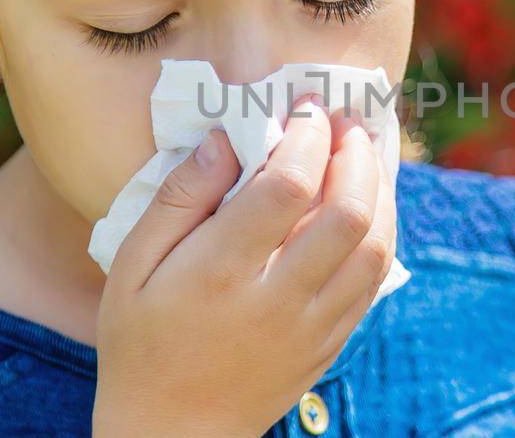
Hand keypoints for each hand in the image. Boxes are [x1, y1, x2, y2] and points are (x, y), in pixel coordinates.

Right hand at [92, 95, 396, 435]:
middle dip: (354, 155)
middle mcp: (276, 299)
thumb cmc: (142, 338)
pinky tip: (370, 201)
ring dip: (379, 188)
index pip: (286, 188)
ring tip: (364, 153)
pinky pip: (375, 279)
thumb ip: (179, 197)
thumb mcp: (132, 265)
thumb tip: (225, 138)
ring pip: (374, 246)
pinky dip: (382, 230)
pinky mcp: (332, 341)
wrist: (173, 431)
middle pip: (346, 213)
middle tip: (345, 122)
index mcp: (220, 273)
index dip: (305, 137)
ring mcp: (312, 325)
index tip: (304, 108)